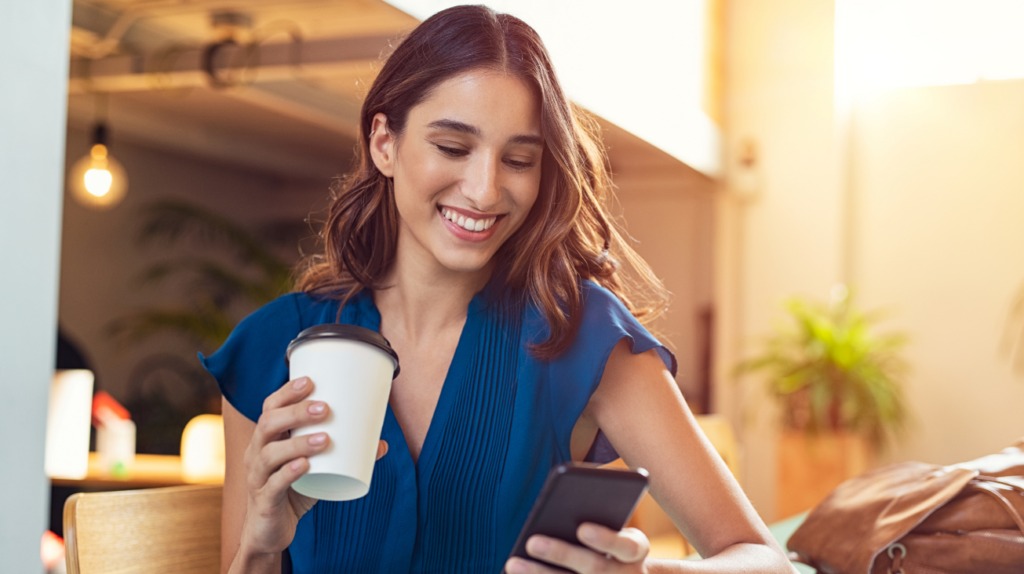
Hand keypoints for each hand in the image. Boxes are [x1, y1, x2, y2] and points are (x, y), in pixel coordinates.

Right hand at [239, 377, 388, 555]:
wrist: (269, 533)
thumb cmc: (293, 492)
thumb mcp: (318, 469)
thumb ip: (344, 456)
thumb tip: (381, 443)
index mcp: (266, 440)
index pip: (270, 408)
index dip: (287, 393)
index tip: (310, 381)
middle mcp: (256, 454)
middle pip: (268, 425)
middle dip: (296, 413)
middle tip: (325, 408)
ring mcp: (257, 478)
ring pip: (270, 454)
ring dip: (298, 442)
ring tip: (326, 438)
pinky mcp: (264, 503)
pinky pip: (273, 486)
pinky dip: (289, 474)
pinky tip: (305, 466)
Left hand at [505, 523, 649, 572]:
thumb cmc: (613, 541)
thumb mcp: (615, 528)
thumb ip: (599, 515)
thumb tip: (558, 505)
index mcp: (635, 551)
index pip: (626, 546)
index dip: (605, 539)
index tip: (582, 529)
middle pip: (594, 567)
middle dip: (562, 554)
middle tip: (533, 542)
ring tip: (513, 563)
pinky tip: (514, 572)